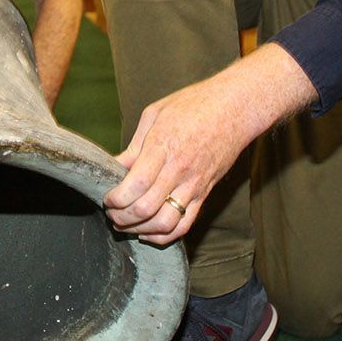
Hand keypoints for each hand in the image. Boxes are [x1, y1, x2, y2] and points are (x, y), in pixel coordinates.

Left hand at [104, 43, 315, 244]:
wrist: (235, 109)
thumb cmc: (193, 105)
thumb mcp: (155, 114)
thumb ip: (135, 145)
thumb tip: (115, 166)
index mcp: (163, 147)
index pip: (136, 184)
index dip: (116, 198)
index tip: (106, 198)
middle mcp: (179, 170)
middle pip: (145, 208)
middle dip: (121, 216)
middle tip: (110, 213)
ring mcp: (194, 185)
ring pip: (164, 223)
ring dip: (139, 229)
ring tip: (125, 224)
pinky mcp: (205, 193)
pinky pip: (185, 224)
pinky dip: (163, 236)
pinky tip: (147, 232)